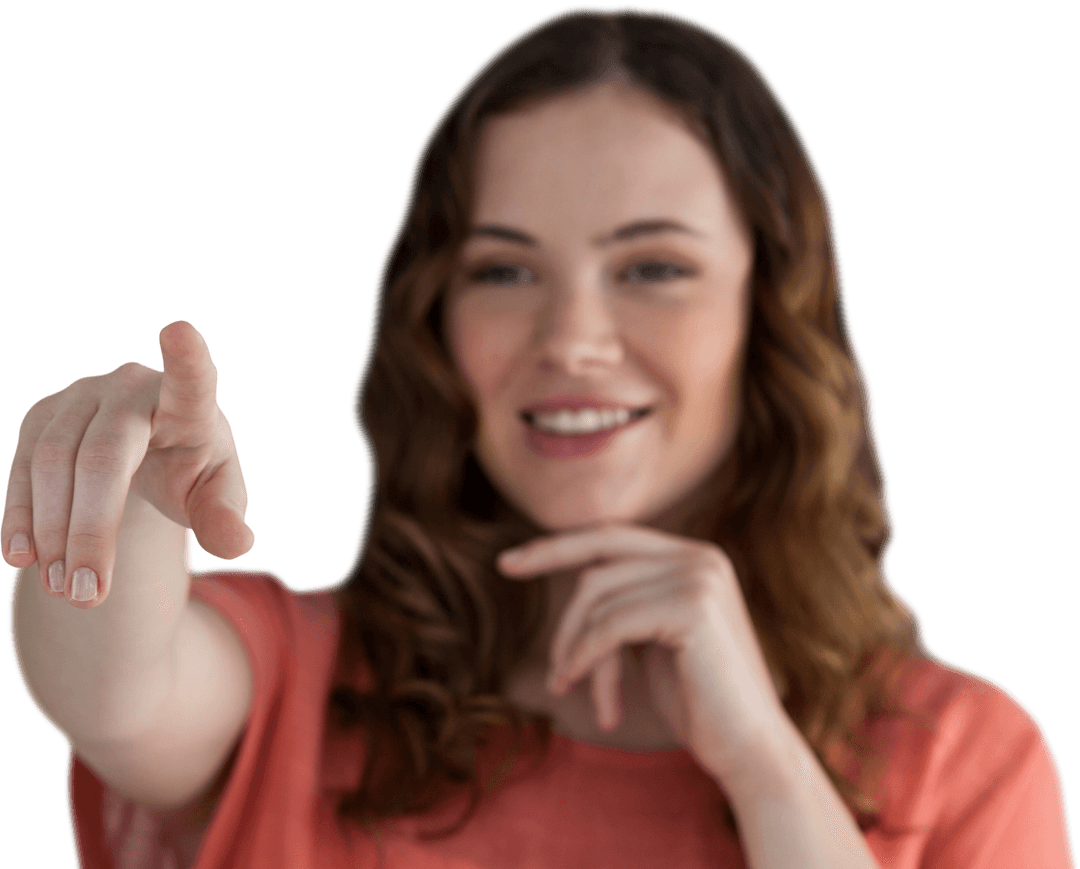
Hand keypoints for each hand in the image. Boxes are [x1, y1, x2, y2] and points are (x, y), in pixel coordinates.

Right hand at [2, 320, 252, 606]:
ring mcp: (80, 396)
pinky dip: (21, 514)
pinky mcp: (42, 415)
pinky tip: (24, 557)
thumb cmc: (192, 471)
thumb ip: (225, 517)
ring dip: (54, 532)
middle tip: (89, 594)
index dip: (187, 357)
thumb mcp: (217, 495)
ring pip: (52, 463)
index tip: (180, 330)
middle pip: (103, 457)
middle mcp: (131, 388)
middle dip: (92, 530)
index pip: (193, 379)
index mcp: (189, 404)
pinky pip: (22, 466)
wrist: (146, 455)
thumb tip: (237, 543)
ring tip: (68, 590)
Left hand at [497, 522, 793, 789]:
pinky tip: (597, 701)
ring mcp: (698, 577)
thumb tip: (576, 587)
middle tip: (551, 673)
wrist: (751, 750)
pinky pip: (610, 627)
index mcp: (693, 557)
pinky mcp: (691, 608)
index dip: (555, 547)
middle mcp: (700, 556)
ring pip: (599, 601)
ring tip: (582, 696)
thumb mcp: (656, 640)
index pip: (609, 537)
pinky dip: (588, 662)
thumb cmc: (701, 702)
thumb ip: (627, 603)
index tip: (507, 564)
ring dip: (578, 655)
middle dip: (563, 618)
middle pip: (597, 565)